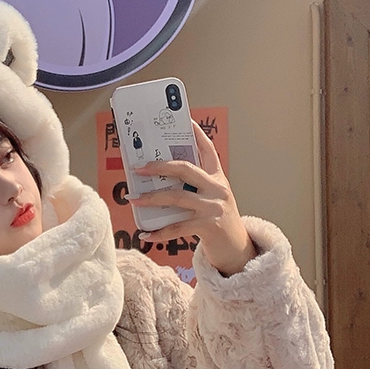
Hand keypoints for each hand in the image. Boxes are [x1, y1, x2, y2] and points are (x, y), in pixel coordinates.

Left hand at [126, 120, 256, 275]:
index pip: (207, 150)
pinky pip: (177, 227)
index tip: (185, 119)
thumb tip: (159, 182)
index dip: (196, 134)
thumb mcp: (212, 198)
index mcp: (218, 178)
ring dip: (151, 198)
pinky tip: (144, 234)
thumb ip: (194, 188)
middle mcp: (217, 189)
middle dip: (159, 167)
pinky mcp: (208, 226)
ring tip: (133, 199)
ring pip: (177, 197)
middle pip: (185, 170)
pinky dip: (159, 232)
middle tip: (138, 168)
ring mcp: (213, 207)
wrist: (236, 248)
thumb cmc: (218, 221)